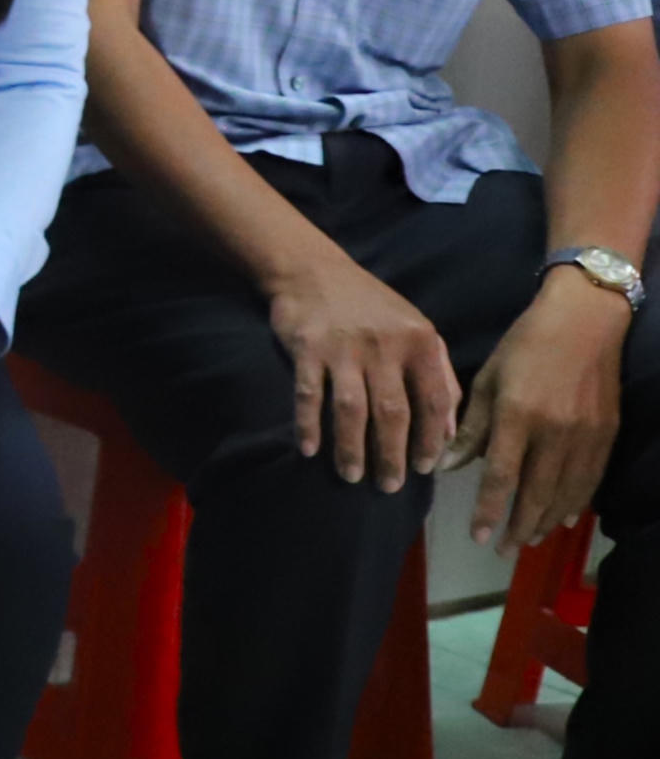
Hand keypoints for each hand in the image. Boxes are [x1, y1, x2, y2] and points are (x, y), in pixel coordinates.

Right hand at [265, 258, 457, 489]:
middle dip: (391, 455)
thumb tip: (450, 430)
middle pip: (392, 412)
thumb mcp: (416, 331)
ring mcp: (343, 348)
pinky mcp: (307, 348)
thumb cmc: (372, 307)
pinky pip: (308, 395)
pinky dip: (309, 425)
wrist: (314, 271)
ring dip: (351, 448)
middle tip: (388, 487)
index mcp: (419, 342)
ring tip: (352, 476)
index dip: (431, 439)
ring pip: (351, 409)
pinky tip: (310, 450)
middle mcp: (385, 346)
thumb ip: (438, 376)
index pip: (433, 399)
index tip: (423, 469)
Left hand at [446, 274, 628, 547]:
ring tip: (528, 539)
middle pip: (536, 493)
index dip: (489, 511)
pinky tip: (563, 517)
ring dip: (546, 521)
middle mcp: (554, 432)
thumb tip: (446, 466)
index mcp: (517, 416)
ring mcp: (585, 435)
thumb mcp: (487, 380)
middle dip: (518, 526)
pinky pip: (590, 478)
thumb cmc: (525, 344)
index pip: (500, 477)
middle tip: (503, 550)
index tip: (478, 537)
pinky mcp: (606, 433)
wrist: (585, 320)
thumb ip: (470, 427)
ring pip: (566, 492)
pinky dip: (576, 502)